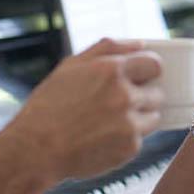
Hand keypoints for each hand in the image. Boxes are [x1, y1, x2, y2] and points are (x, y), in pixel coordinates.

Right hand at [10, 38, 162, 180]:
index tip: (145, 76)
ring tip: (109, 123)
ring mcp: (130, 123)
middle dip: (144, 97)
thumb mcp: (71, 66)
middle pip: (157, 92)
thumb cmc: (50, 105)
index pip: (154, 64)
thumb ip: (107, 49)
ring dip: (139, 119)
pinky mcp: (130, 148)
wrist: (35, 149)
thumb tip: (140, 43)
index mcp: (112, 70)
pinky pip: (139, 140)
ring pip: (153, 117)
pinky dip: (126, 140)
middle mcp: (125, 95)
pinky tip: (102, 139)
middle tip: (120, 103)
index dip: (150, 70)